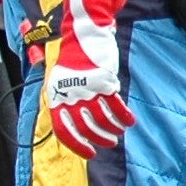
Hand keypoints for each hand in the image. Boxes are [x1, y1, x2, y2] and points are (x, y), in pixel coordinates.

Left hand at [42, 0, 135, 156]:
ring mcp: (88, 89)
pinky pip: (116, 106)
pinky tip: (129, 122)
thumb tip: (69, 118)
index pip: (63, 129)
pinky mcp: (104, 81)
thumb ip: (63, 98)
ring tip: (117, 134)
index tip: (88, 153)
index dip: (77, 145)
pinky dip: (123, 116)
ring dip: (111, 130)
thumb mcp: (59, 78)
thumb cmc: (72, 54)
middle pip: (85, 127)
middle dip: (98, 139)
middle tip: (107, 143)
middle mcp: (71, 95)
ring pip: (102, 119)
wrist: (84, 32)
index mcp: (57, 96)